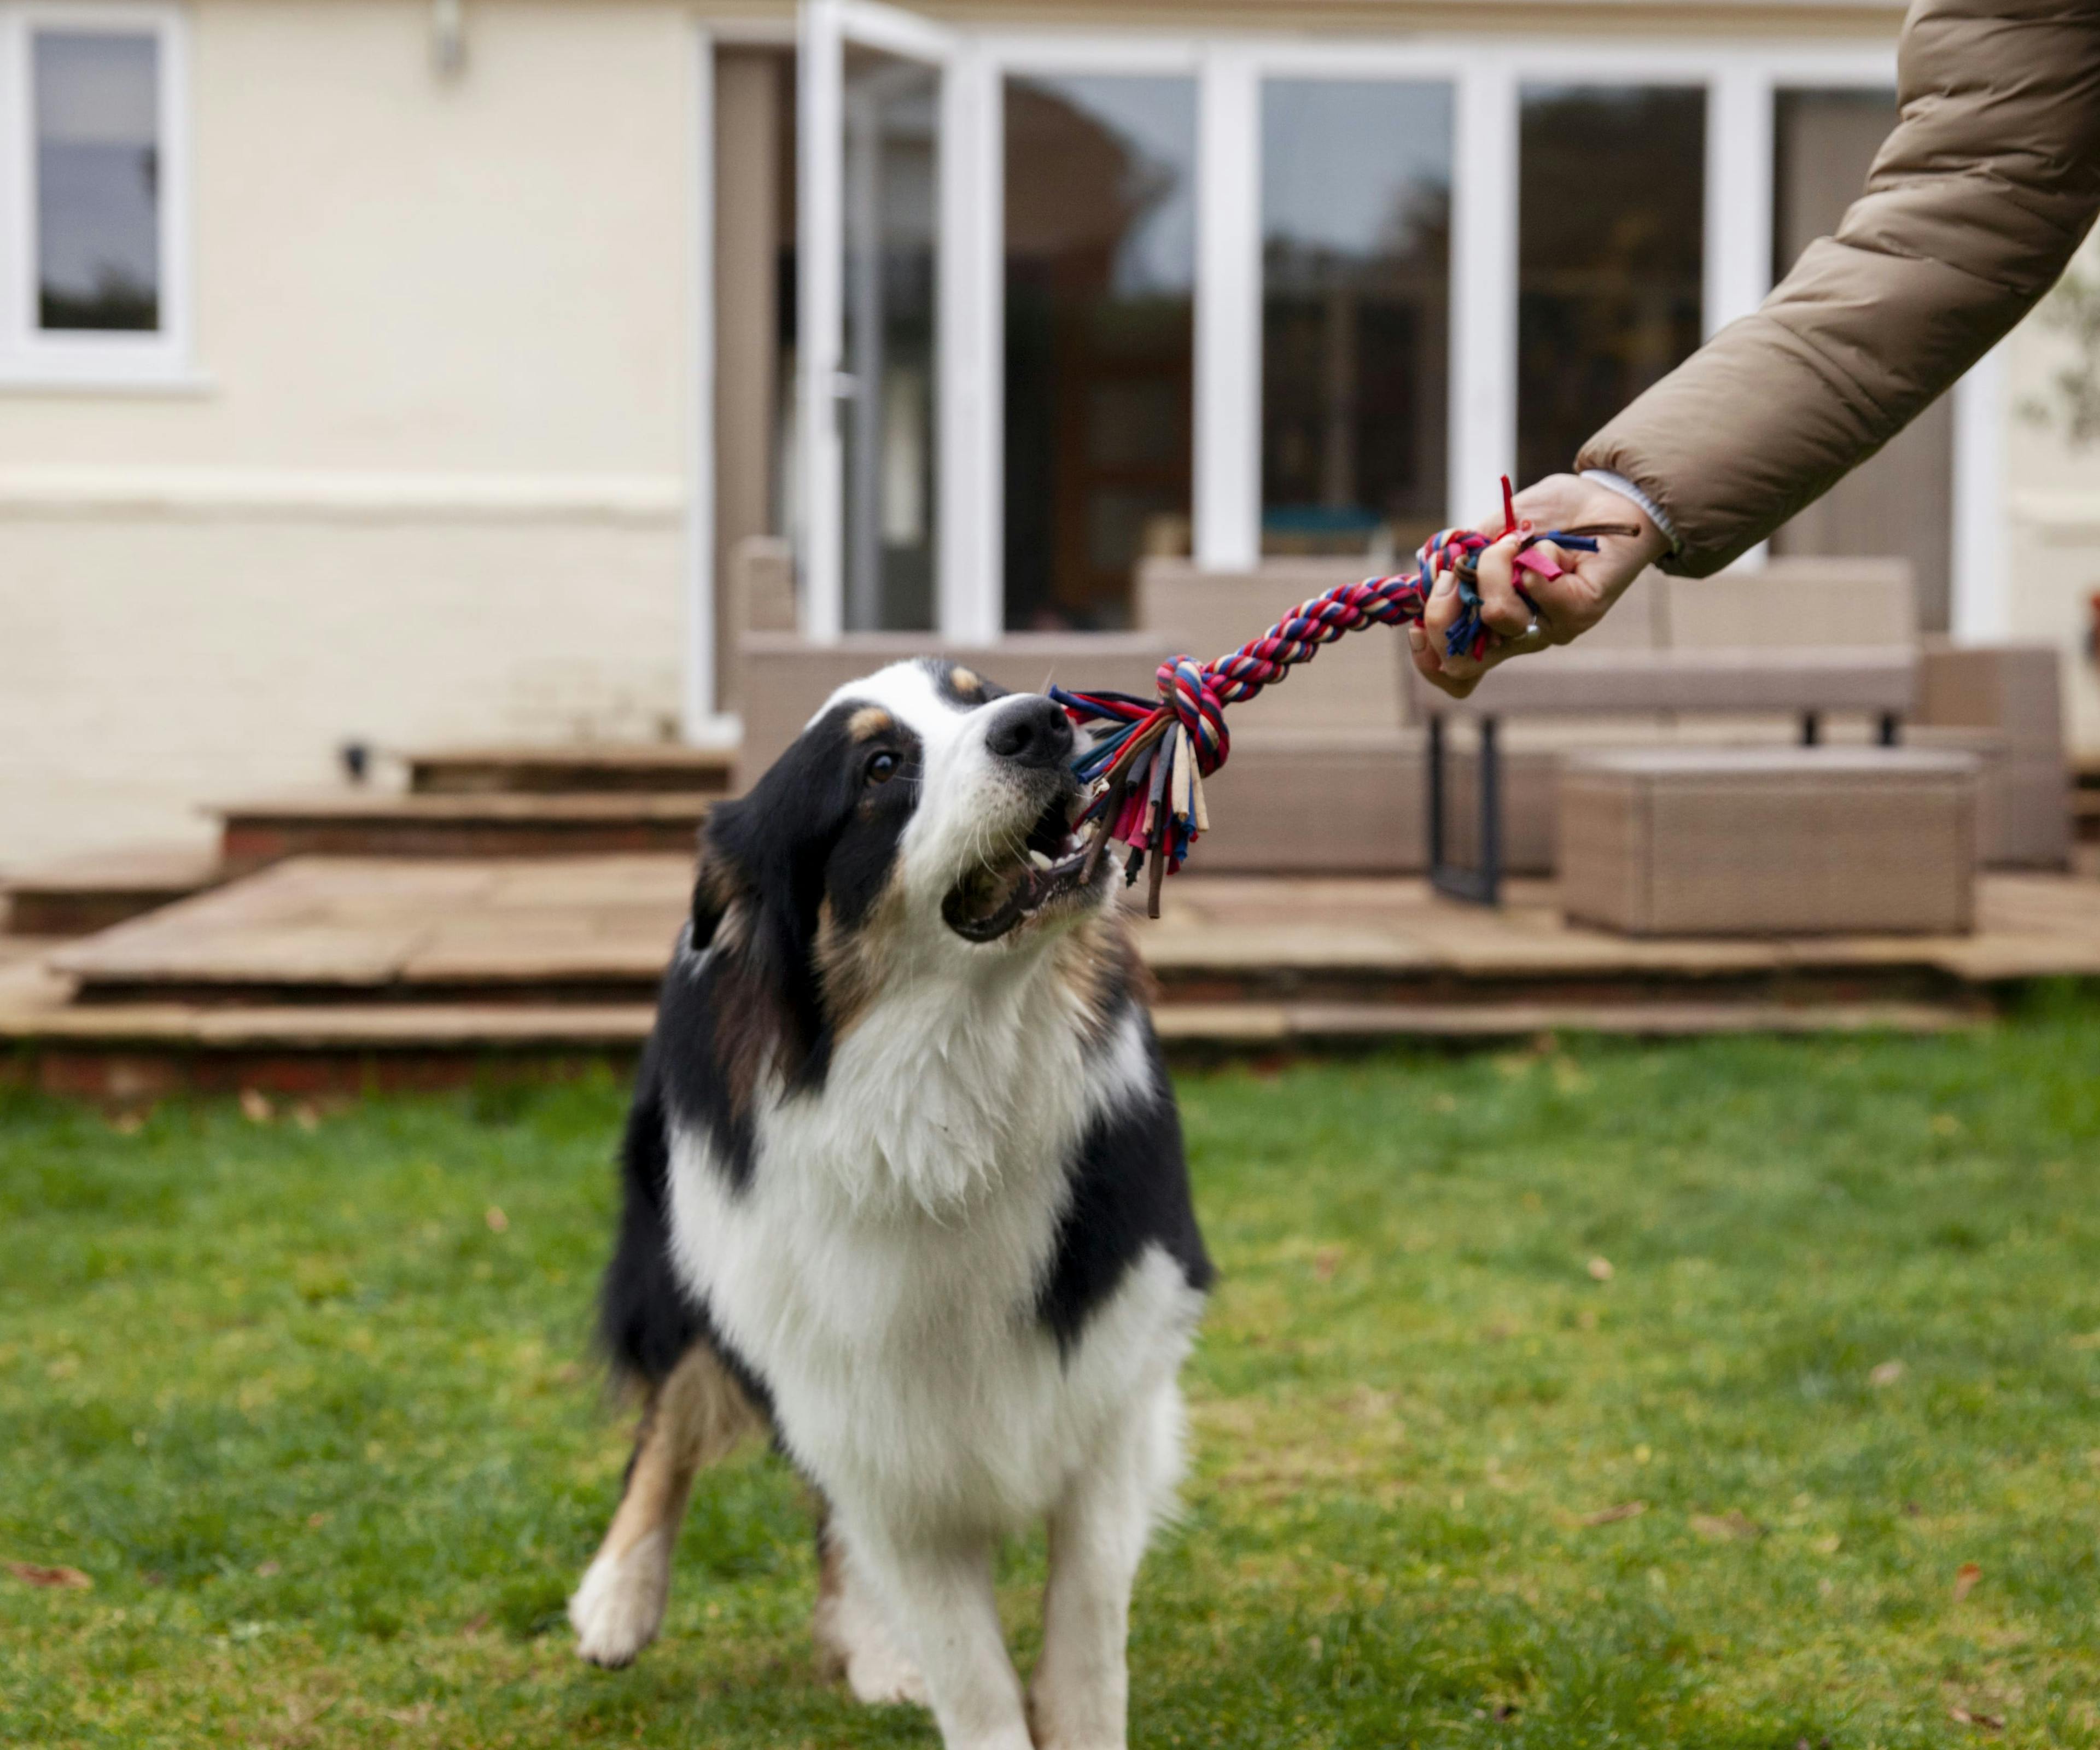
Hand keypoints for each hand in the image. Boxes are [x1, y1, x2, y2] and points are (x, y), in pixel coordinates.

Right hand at [1406, 473, 1669, 698]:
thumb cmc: (1548, 516)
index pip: (1454, 671)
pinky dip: (1535, 555)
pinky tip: (1551, 546)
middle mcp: (1516, 635)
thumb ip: (1460, 555)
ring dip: (1494, 567)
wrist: (1606, 498)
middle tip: (1452, 574)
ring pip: (1497, 616)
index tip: (1416, 626)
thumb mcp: (1490, 530)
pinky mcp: (1579, 612)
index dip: (1427, 660)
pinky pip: (1537, 588)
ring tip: (1515, 541)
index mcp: (1489, 623)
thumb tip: (1432, 570)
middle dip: (1441, 615)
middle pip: (1462, 663)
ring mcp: (1548, 628)